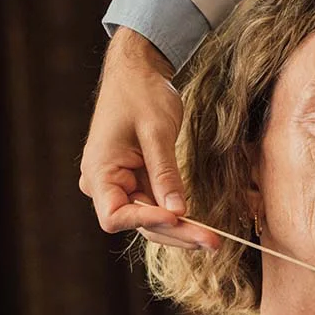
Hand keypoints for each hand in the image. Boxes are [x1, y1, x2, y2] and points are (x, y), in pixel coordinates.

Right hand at [79, 28, 218, 249]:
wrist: (138, 71)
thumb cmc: (141, 93)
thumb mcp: (157, 132)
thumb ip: (165, 173)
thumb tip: (178, 212)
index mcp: (99, 171)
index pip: (116, 216)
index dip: (146, 221)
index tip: (178, 218)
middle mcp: (105, 184)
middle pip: (139, 224)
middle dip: (177, 233)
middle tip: (214, 242)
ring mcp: (121, 186)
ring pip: (151, 221)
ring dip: (182, 230)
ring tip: (215, 240)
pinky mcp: (138, 183)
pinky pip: (158, 208)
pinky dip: (180, 217)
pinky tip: (203, 227)